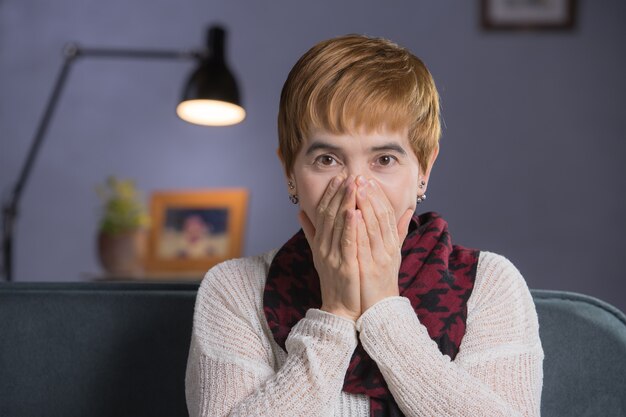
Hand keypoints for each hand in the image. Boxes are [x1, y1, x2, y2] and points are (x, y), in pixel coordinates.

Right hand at [299, 175, 360, 320]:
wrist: (341, 308)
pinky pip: (346, 242)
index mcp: (319, 242)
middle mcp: (323, 247)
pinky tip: (354, 212)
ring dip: (345, 203)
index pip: (323, 212)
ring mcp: (332, 256)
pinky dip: (349, 226)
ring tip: (353, 185)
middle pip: (329, 214)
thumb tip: (300, 214)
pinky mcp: (343, 265)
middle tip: (348, 174)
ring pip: (337, 225)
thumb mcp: (320, 254)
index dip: (330, 194)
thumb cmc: (335, 280)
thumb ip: (311, 233)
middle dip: (339, 193)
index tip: (338, 177)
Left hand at [355, 176, 412, 311]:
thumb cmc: (382, 281)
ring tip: (355, 188)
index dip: (378, 195)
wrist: (379, 310)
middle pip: (381, 216)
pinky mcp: (369, 269)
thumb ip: (397, 232)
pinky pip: (364, 245)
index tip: (368, 179)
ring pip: (373, 226)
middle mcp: (388, 248)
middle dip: (370, 195)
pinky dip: (359, 229)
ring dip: (365, 205)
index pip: (387, 213)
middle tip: (359, 177)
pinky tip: (353, 214)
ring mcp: (380, 258)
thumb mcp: (392, 254)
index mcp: (392, 244)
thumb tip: (408, 211)